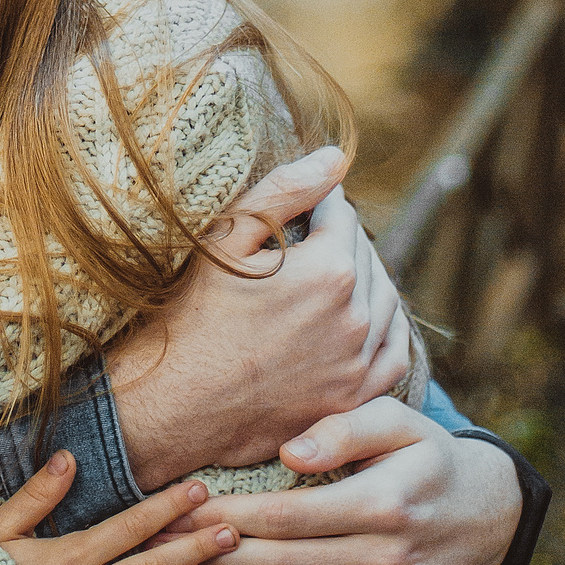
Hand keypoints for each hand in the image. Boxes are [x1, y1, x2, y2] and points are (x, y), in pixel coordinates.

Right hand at [107, 150, 413, 490]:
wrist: (172, 406)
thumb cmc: (189, 317)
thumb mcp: (226, 240)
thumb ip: (285, 191)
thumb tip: (337, 158)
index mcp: (329, 270)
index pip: (342, 214)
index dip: (318, 204)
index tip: (301, 208)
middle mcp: (355, 318)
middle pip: (366, 255)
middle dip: (341, 239)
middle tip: (311, 237)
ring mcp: (359, 365)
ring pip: (387, 302)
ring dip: (365, 280)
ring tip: (331, 275)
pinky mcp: (354, 401)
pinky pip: (393, 354)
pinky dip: (386, 330)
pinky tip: (366, 321)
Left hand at [173, 402, 522, 564]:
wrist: (491, 512)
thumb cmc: (426, 456)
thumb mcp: (396, 420)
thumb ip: (343, 429)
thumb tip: (289, 456)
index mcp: (384, 502)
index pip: (284, 517)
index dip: (226, 517)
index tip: (181, 511)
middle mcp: (393, 559)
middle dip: (215, 559)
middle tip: (165, 551)